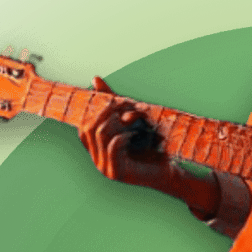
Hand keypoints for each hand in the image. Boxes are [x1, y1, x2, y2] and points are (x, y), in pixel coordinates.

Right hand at [78, 77, 174, 194]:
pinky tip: (136, 132)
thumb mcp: (131, 122)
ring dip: (117, 120)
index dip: (94, 110)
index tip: (113, 99)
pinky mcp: (117, 173)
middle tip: (125, 103)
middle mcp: (98, 161)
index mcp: (97, 151)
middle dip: (107, 111)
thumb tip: (95, 78)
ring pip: (100, 134)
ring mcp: (105, 168)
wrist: (168, 173)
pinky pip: (113, 145)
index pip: (83, 128)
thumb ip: (113, 104)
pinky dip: (124, 134)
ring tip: (133, 116)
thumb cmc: (151, 147)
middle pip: (89, 128)